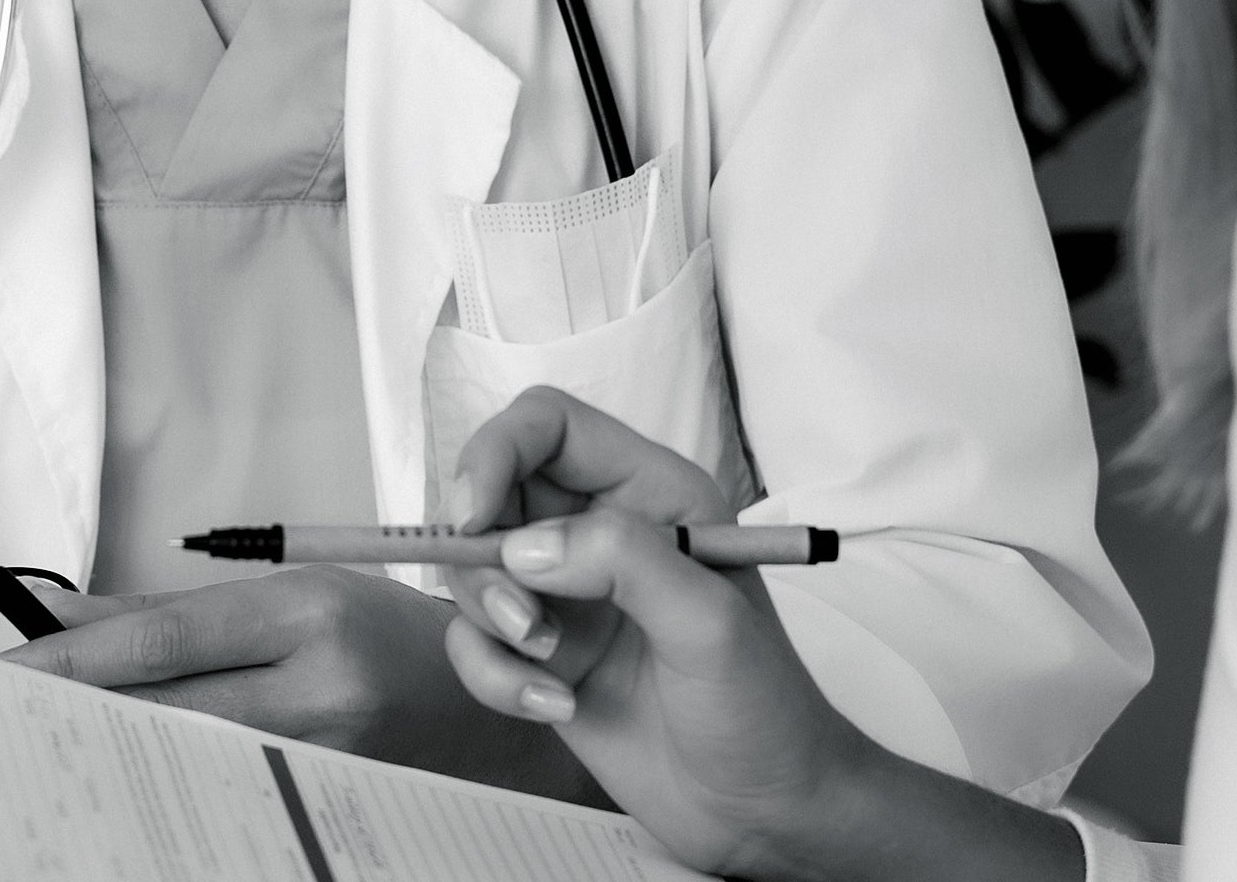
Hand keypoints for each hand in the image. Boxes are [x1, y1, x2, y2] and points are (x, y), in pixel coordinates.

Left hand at [0, 564, 597, 798]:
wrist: (495, 715)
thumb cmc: (393, 637)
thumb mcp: (300, 594)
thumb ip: (179, 609)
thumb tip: (68, 615)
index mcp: (307, 612)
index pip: (166, 636)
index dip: (76, 656)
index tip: (6, 668)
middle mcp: (315, 687)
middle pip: (163, 708)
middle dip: (74, 711)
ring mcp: (321, 758)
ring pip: (182, 757)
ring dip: (106, 748)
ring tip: (38, 745)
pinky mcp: (322, 805)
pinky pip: (221, 792)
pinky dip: (162, 782)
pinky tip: (115, 778)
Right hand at [442, 389, 1084, 881]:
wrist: (764, 811)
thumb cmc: (762, 706)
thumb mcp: (708, 621)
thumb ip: (623, 562)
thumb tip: (523, 546)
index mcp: (650, 491)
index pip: (550, 425)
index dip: (498, 451)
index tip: (472, 515)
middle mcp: (601, 529)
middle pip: (495, 491)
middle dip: (482, 552)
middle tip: (519, 616)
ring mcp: (568, 592)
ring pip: (475, 569)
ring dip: (492, 618)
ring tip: (550, 663)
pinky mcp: (544, 653)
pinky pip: (476, 641)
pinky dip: (495, 676)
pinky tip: (554, 706)